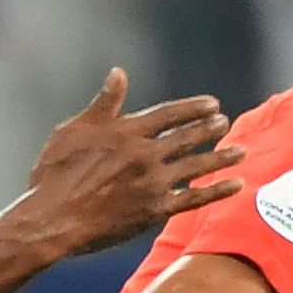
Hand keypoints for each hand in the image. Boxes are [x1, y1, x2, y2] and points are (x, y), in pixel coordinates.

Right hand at [10, 70, 239, 259]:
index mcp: (126, 131)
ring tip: (240, 151)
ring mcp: (152, 183)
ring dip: (221, 157)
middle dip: (208, 129)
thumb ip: (103, 104)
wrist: (52, 219)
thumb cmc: (54, 174)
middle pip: (186, 137)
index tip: (212, 104)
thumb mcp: (73, 130)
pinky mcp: (154, 210)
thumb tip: (119, 73)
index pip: (168, 114)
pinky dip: (216, 190)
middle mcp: (145, 154)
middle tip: (225, 123)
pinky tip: (235, 185)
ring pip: (196, 165)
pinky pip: (193, 198)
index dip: (192, 108)